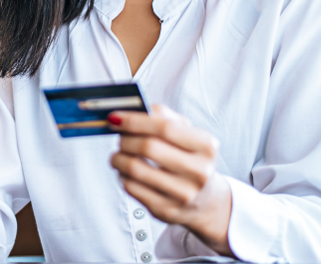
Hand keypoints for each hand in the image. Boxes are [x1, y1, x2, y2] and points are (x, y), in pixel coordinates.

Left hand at [109, 105, 232, 255]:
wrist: (204, 199)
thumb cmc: (188, 156)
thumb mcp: (185, 131)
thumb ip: (161, 115)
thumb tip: (129, 110)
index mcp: (206, 145)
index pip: (165, 127)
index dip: (135, 120)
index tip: (115, 117)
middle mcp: (199, 171)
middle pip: (149, 147)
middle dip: (125, 139)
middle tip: (118, 137)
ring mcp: (184, 194)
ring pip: (136, 169)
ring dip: (118, 158)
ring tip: (118, 154)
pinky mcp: (166, 210)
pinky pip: (132, 188)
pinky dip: (122, 175)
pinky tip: (125, 172)